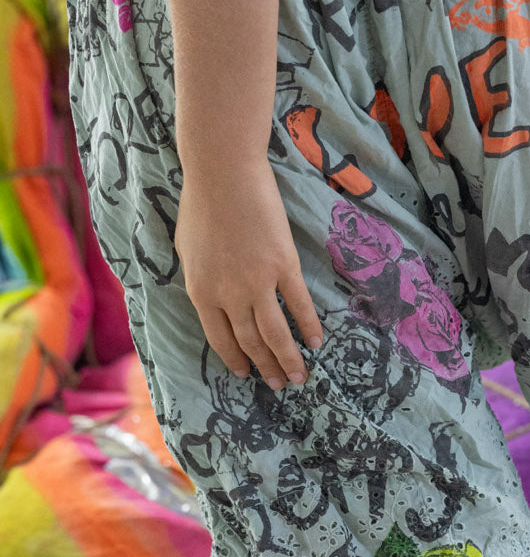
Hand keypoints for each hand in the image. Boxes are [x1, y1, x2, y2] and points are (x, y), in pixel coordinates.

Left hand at [174, 157, 322, 388]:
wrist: (223, 172)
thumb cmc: (200, 204)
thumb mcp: (187, 251)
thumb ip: (200, 280)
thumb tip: (214, 298)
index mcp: (201, 292)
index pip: (221, 339)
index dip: (236, 360)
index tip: (247, 375)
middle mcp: (229, 295)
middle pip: (251, 342)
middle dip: (266, 368)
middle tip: (280, 385)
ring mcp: (258, 282)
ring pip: (275, 333)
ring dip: (288, 359)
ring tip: (299, 377)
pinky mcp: (283, 265)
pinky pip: (299, 304)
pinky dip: (308, 325)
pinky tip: (315, 341)